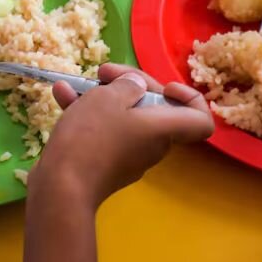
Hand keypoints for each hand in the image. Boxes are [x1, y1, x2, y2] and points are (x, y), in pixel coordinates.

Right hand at [32, 63, 213, 206]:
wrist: (60, 189)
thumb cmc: (92, 137)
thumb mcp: (109, 97)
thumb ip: (127, 85)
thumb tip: (137, 85)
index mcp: (163, 129)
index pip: (201, 121)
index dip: (190, 98)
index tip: (165, 87)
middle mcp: (152, 145)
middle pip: (155, 111)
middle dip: (130, 85)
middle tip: (104, 73)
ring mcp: (128, 157)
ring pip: (124, 118)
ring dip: (102, 96)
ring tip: (78, 82)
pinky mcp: (104, 164)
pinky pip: (103, 132)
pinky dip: (86, 114)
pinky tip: (62, 94)